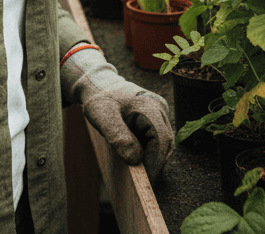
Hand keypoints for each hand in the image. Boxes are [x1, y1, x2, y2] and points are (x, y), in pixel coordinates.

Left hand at [59, 44, 173, 181]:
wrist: (100, 85)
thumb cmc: (100, 99)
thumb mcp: (101, 116)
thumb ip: (117, 136)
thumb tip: (135, 159)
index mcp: (148, 105)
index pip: (161, 139)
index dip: (155, 162)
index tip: (146, 179)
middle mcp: (159, 107)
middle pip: (165, 142)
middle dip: (154, 161)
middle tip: (138, 176)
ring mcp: (160, 112)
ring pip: (163, 142)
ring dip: (152, 156)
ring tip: (134, 163)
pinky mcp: (157, 117)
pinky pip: (158, 138)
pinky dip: (149, 149)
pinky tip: (135, 152)